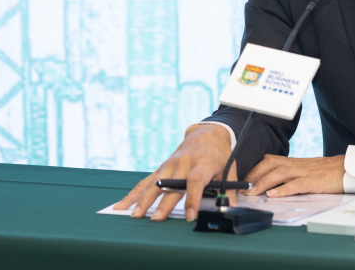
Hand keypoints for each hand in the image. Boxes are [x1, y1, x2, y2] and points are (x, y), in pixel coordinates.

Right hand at [113, 124, 237, 221]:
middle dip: (164, 203)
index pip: (195, 181)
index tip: (190, 215)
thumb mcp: (229, 168)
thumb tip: (232, 208)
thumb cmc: (220, 154)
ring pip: (154, 184)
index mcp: (203, 162)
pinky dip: (133, 194)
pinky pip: (145, 182)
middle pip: (172, 185)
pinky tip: (122, 205)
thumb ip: (229, 189)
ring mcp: (170, 164)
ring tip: (135, 215)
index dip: (192, 198)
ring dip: (143, 200)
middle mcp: (184, 163)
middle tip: (157, 220)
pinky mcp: (161, 168)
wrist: (206, 134)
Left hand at [244, 155, 345, 196]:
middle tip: (243, 188)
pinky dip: (284, 189)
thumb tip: (272, 187)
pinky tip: (274, 195)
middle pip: (270, 164)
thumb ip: (290, 176)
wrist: (347, 169)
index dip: (255, 169)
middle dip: (254, 176)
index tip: (243, 180)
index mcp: (293, 162)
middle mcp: (296, 165)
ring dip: (264, 183)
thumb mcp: (305, 171)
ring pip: (280, 173)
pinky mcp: (314, 181)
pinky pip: (297, 184)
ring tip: (253, 192)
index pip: (269, 161)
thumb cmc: (326, 172)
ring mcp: (305, 172)